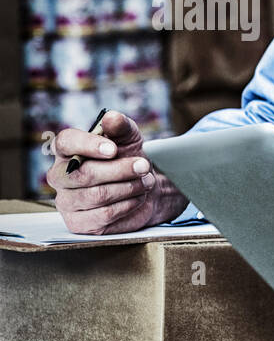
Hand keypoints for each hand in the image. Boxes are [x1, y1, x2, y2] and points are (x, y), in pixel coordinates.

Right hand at [49, 111, 189, 233]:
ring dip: (128, 187)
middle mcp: (60, 176)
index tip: (113, 149)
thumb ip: (120, 126)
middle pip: (85, 174)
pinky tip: (138, 197)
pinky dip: (127, 205)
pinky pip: (104, 215)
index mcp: (66, 151)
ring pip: (97, 195)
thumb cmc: (129, 159)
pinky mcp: (79, 223)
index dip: (88, 145)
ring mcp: (67, 201)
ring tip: (146, 182)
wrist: (144, 188)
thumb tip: (112, 118)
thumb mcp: (129, 138)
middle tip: (144, 166)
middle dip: (120, 170)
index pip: (65, 143)